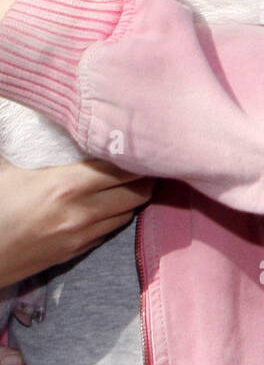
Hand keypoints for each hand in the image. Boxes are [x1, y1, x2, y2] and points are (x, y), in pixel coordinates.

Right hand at [0, 158, 154, 287]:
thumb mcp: (7, 169)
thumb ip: (26, 143)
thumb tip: (40, 111)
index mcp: (65, 185)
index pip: (122, 168)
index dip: (138, 156)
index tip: (146, 144)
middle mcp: (81, 212)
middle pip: (137, 193)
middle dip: (146, 176)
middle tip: (148, 161)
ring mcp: (81, 236)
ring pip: (127, 214)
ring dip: (133, 197)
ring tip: (134, 180)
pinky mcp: (76, 253)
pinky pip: (109, 231)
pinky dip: (116, 216)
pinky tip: (111, 204)